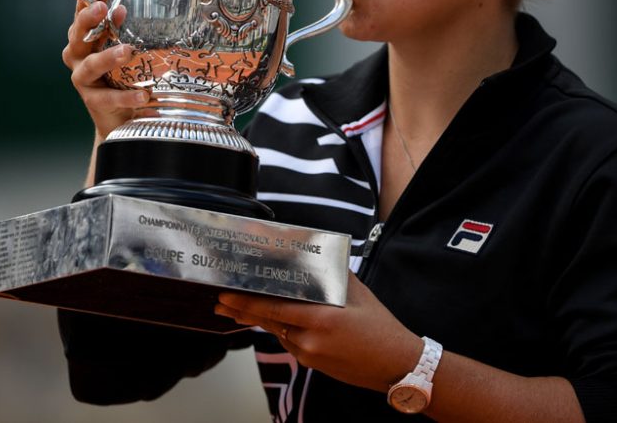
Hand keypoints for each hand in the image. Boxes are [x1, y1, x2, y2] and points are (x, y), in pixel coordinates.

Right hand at [62, 0, 147, 139]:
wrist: (118, 117)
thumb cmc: (121, 75)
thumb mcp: (123, 48)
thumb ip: (125, 30)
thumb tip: (134, 5)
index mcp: (84, 38)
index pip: (82, 12)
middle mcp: (78, 56)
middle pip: (78, 35)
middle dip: (88, 20)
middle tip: (102, 8)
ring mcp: (83, 79)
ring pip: (91, 65)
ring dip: (107, 57)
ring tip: (126, 51)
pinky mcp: (93, 101)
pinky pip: (108, 97)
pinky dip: (126, 96)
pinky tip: (143, 95)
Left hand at [215, 273, 422, 392]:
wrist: (395, 364)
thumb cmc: (379, 326)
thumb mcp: (357, 293)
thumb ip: (331, 274)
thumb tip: (313, 252)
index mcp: (320, 318)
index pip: (274, 307)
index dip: (247, 301)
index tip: (227, 293)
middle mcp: (309, 340)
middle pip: (268, 322)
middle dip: (242, 311)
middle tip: (221, 301)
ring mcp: (309, 355)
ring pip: (277, 332)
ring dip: (261, 319)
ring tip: (238, 308)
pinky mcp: (311, 364)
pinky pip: (289, 342)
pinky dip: (281, 329)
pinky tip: (275, 320)